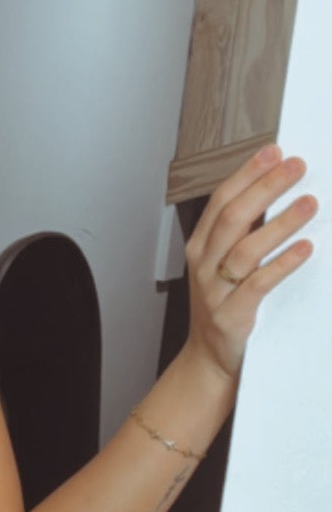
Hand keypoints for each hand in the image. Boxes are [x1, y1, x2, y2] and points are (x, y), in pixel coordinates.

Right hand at [184, 145, 317, 382]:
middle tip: (296, 167)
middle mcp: (204, 265)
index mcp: (201, 247)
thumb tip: (277, 192)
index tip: (274, 151)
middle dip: (265, 188)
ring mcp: (215, 291)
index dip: (248, 173)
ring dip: (280, 223)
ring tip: (309, 203)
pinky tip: (305, 248)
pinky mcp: (232, 316)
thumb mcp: (223, 266)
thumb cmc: (222, 307)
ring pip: (246, 249)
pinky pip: (258, 285)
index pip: (221, 200)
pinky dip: (282, 264)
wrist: (209, 360)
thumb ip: (242, 233)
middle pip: (233, 218)